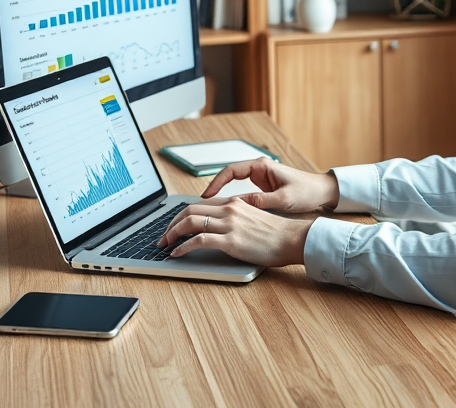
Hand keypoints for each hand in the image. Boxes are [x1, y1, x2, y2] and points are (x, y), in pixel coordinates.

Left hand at [156, 199, 311, 266]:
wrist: (292, 239)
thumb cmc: (276, 233)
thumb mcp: (253, 218)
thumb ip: (235, 218)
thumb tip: (218, 227)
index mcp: (234, 203)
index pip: (200, 204)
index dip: (182, 215)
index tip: (174, 226)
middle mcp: (229, 209)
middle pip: (189, 210)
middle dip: (171, 223)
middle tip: (163, 236)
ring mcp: (229, 224)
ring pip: (190, 222)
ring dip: (172, 234)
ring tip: (165, 244)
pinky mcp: (230, 241)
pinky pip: (198, 240)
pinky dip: (183, 247)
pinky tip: (177, 253)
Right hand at [202, 157, 339, 211]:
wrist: (322, 191)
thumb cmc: (306, 191)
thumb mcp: (283, 198)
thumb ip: (260, 201)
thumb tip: (238, 204)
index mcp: (262, 166)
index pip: (230, 170)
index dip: (216, 182)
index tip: (206, 196)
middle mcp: (258, 169)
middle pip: (228, 176)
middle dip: (214, 189)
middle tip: (201, 204)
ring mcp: (260, 178)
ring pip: (234, 184)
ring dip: (221, 195)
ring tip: (208, 209)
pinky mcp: (263, 187)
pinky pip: (242, 191)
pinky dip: (232, 200)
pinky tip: (226, 211)